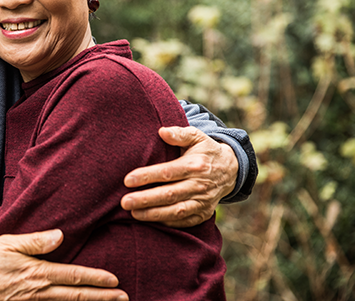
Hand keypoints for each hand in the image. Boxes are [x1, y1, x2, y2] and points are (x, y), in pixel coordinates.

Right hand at [0, 230, 127, 300]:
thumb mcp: (8, 244)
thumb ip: (36, 241)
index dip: (96, 279)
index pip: (73, 277)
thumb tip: (59, 236)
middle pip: (76, 296)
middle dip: (102, 297)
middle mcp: (39, 292)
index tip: (114, 280)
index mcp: (37, 273)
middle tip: (124, 297)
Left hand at [121, 126, 237, 227]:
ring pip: (176, 211)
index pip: (167, 173)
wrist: (230, 170)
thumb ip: (179, 134)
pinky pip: (184, 221)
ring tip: (133, 213)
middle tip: (124, 202)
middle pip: (169, 195)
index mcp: (195, 165)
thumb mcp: (196, 137)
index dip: (146, 177)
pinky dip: (167, 222)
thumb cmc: (205, 151)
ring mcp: (203, 202)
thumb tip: (162, 131)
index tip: (127, 180)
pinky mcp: (203, 213)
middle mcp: (200, 185)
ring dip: (153, 214)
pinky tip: (149, 220)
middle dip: (145, 199)